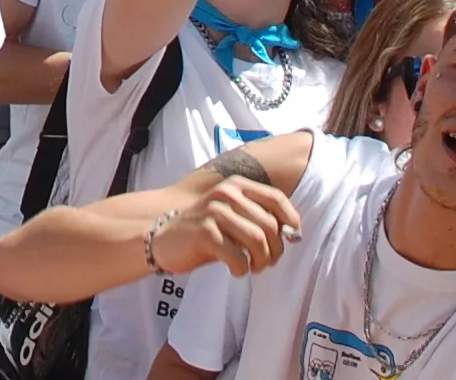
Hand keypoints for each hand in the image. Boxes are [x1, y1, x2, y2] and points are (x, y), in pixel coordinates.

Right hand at [142, 175, 302, 276]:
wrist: (163, 237)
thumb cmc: (206, 230)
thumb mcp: (233, 215)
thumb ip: (258, 217)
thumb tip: (292, 234)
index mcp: (236, 185)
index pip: (277, 199)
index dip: (291, 220)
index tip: (292, 239)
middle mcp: (226, 193)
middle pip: (270, 225)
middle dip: (275, 250)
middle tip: (266, 263)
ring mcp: (214, 211)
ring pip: (257, 241)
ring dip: (261, 262)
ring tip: (253, 268)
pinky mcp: (205, 232)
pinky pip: (238, 257)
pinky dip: (241, 269)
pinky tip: (235, 270)